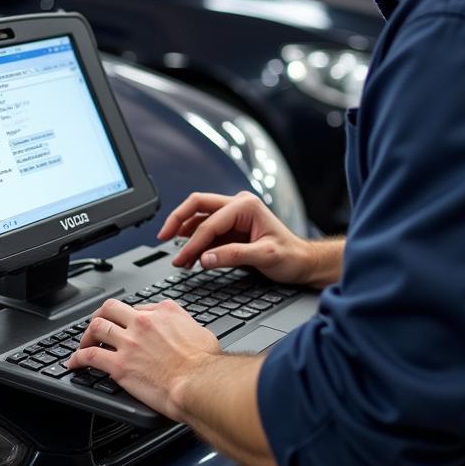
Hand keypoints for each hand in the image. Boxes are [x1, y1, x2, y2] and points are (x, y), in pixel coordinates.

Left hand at [67, 297, 218, 420]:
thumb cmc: (204, 363)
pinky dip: (77, 358)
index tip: (126, 325)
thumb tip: (182, 328)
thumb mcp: (200, 330)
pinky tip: (74, 363)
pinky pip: (89, 356)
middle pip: (110, 308)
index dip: (129, 317)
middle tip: (97, 325)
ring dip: (86, 335)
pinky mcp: (119, 365)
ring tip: (84, 343)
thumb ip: (184, 324)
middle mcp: (142, 322)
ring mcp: (129, 343)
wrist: (198, 383)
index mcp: (162, 311)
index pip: (137, 306)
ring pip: (96, 327)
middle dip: (100, 315)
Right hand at [157, 190, 313, 284]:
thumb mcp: (264, 257)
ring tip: (177, 256)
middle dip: (177, 220)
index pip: (210, 222)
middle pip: (197, 204)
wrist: (302, 261)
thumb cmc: (290, 256)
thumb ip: (233, 256)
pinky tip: (189, 254)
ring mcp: (233, 214)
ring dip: (184, 233)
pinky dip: (194, 240)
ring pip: (199, 216)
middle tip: (162, 238)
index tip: (181, 260)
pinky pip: (206, 228)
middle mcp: (238, 204)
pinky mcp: (231, 226)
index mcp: (246, 206)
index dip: (193, 243)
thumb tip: (204, 258)